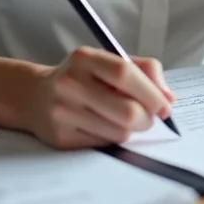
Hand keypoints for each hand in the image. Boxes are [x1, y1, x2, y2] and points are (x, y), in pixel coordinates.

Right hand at [27, 47, 175, 149]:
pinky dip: (112, 139)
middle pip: (127, 111)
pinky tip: (104, 127)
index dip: (151, 92)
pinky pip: (103, 145)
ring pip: (119, 133)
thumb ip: (144, 71)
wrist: (35, 96)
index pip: (125, 74)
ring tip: (124, 121)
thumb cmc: (83, 77)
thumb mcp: (109, 61)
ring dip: (131, 131)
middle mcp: (70, 83)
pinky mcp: (60, 137)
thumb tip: (169, 98)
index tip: (165, 106)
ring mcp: (62, 111)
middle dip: (147, 119)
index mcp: (85, 58)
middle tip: (149, 118)